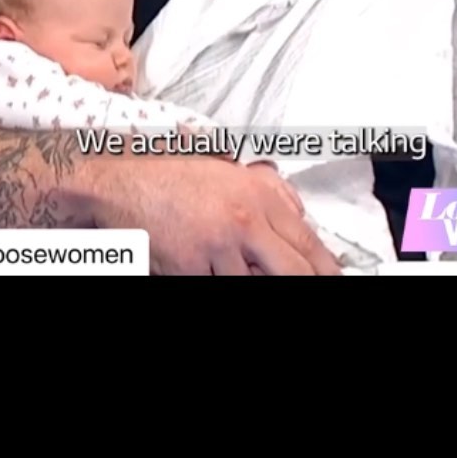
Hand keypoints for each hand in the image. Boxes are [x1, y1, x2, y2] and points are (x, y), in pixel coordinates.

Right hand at [92, 153, 340, 275]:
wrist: (123, 179)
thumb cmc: (173, 173)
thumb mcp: (231, 170)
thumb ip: (272, 190)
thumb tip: (302, 213)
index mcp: (258, 195)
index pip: (308, 242)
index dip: (326, 269)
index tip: (333, 279)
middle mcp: (243, 220)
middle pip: (293, 272)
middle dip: (302, 282)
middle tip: (303, 284)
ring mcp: (217, 246)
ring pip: (252, 285)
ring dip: (249, 279)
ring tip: (233, 266)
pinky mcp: (190, 268)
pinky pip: (215, 288)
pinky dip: (216, 280)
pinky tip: (210, 268)